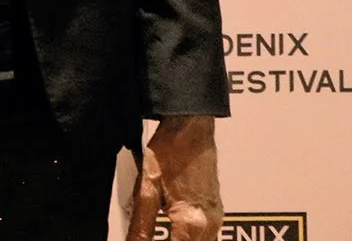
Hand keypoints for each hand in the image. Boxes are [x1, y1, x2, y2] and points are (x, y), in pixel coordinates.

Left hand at [127, 115, 219, 240]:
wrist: (191, 128)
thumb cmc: (170, 151)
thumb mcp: (147, 190)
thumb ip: (142, 224)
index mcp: (193, 220)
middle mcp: (210, 223)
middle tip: (145, 238)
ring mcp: (216, 218)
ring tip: (156, 235)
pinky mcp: (215, 212)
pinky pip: (204, 237)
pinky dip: (187, 239)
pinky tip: (172, 234)